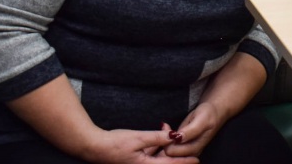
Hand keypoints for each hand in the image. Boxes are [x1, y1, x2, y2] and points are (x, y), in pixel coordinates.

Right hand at [81, 128, 198, 163]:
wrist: (94, 147)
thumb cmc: (114, 143)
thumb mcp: (138, 137)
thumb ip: (158, 138)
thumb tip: (174, 137)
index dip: (184, 162)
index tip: (197, 159)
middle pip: (165, 161)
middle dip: (176, 152)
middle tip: (189, 145)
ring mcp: (139, 163)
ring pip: (159, 156)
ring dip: (166, 145)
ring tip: (170, 130)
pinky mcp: (135, 159)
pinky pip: (152, 153)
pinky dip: (158, 144)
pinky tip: (162, 131)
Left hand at [162, 102, 226, 158]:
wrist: (214, 113)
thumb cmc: (209, 115)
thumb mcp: (202, 119)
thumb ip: (191, 130)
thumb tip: (178, 138)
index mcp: (195, 149)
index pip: (172, 152)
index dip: (167, 140)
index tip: (167, 127)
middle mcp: (190, 154)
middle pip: (169, 153)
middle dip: (165, 140)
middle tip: (166, 126)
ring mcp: (186, 152)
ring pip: (168, 152)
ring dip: (165, 140)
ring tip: (167, 127)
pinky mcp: (183, 148)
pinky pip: (170, 148)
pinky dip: (167, 140)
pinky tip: (169, 131)